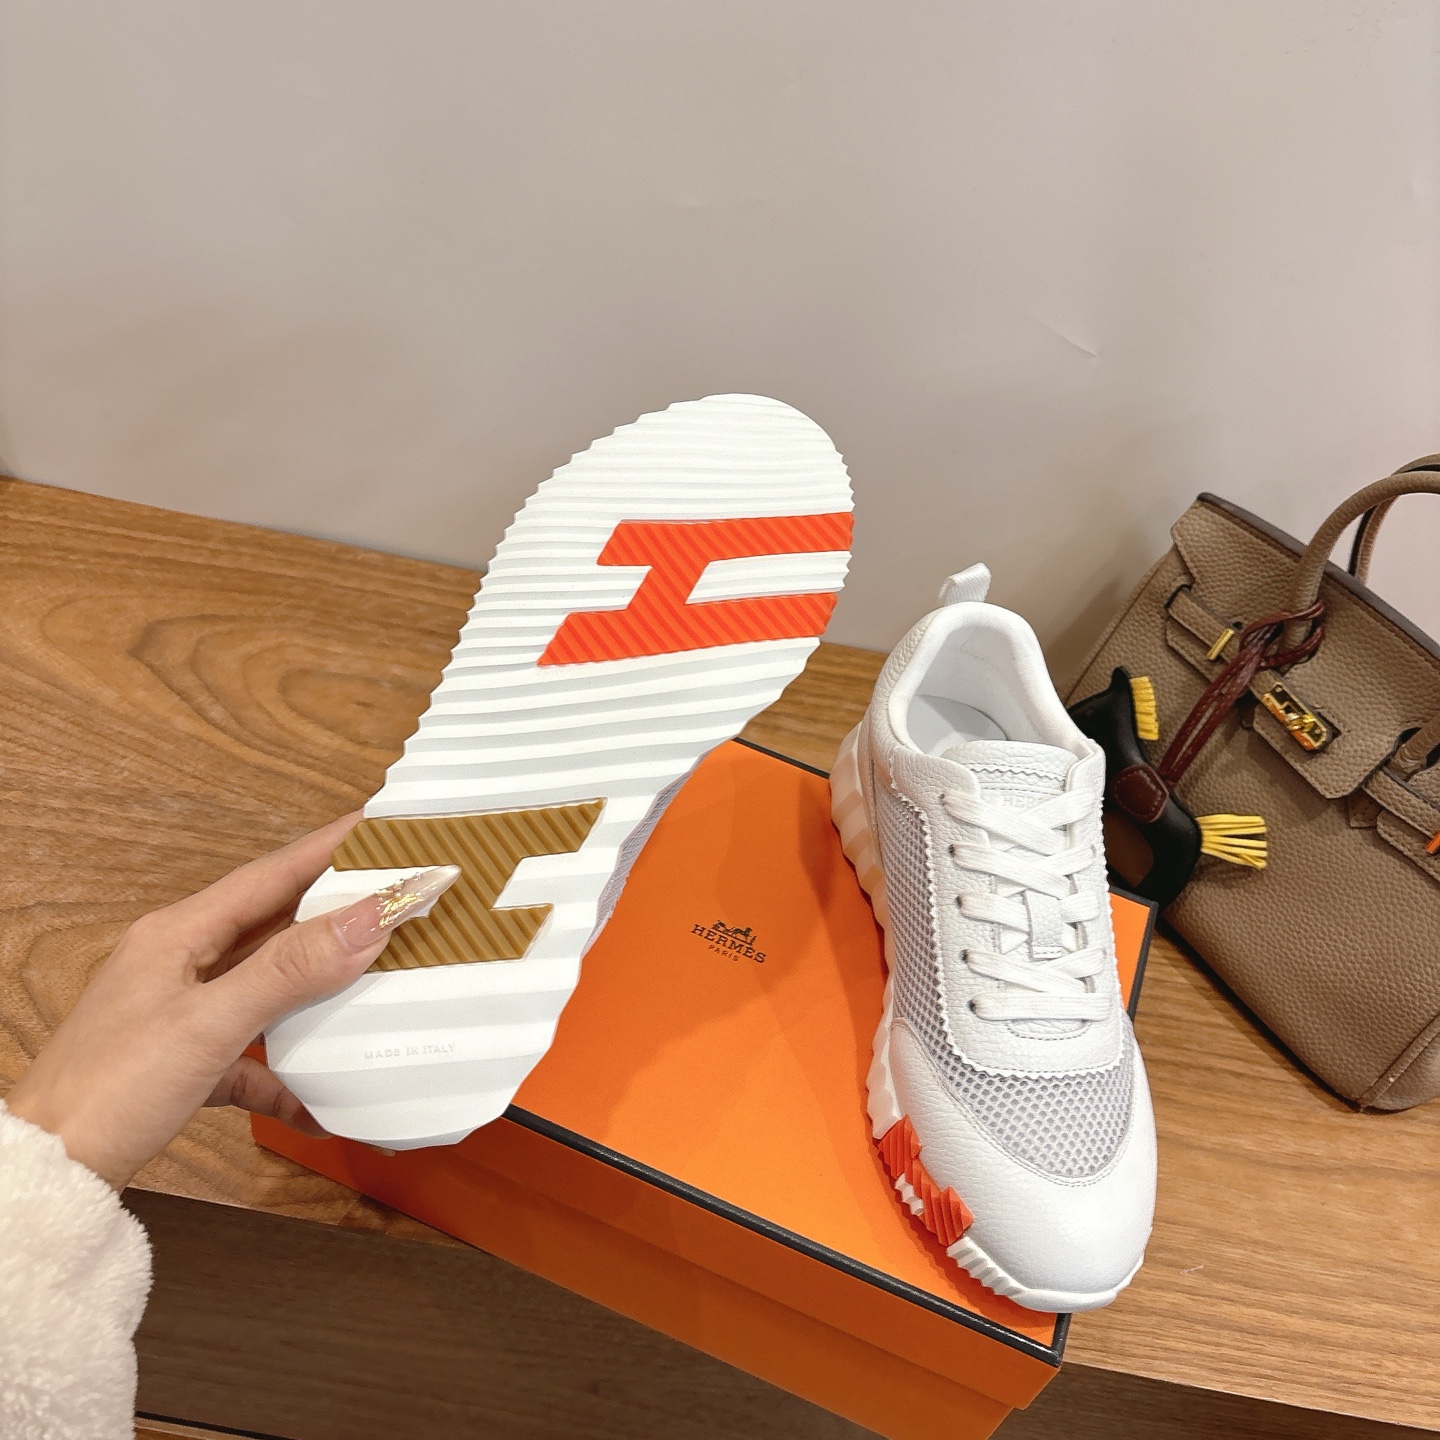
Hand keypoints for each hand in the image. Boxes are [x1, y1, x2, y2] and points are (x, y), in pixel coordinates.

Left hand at [5, 815, 457, 1189]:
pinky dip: (289, 1072)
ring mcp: (182, 1013)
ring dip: (321, 988)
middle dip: (337, 911)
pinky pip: (253, 1054)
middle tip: (397, 896)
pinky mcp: (184, 1064)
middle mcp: (180, 964)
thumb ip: (291, 968)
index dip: (330, 848)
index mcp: (178, 934)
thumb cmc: (108, 1090)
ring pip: (269, 986)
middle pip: (274, 925)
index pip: (270, 874)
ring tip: (379, 979)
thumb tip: (367, 917)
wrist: (49, 1174)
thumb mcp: (210, 1022)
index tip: (383, 830)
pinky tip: (321, 1097)